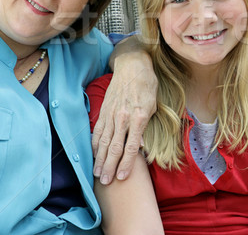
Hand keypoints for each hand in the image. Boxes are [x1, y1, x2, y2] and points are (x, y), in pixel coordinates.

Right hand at [92, 39, 156, 184]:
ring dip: (100, 159)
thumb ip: (146, 127)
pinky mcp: (104, 110)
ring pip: (104, 141)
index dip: (126, 164)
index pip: (131, 147)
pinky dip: (95, 143)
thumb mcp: (153, 105)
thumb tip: (140, 147)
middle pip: (115, 148)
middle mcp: (123, 117)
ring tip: (97, 173)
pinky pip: (98, 130)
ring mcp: (112, 114)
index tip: (122, 178)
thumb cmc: (147, 85)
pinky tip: (93, 154)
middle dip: (109, 167)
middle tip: (105, 182)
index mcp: (138, 118)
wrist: (132, 65)